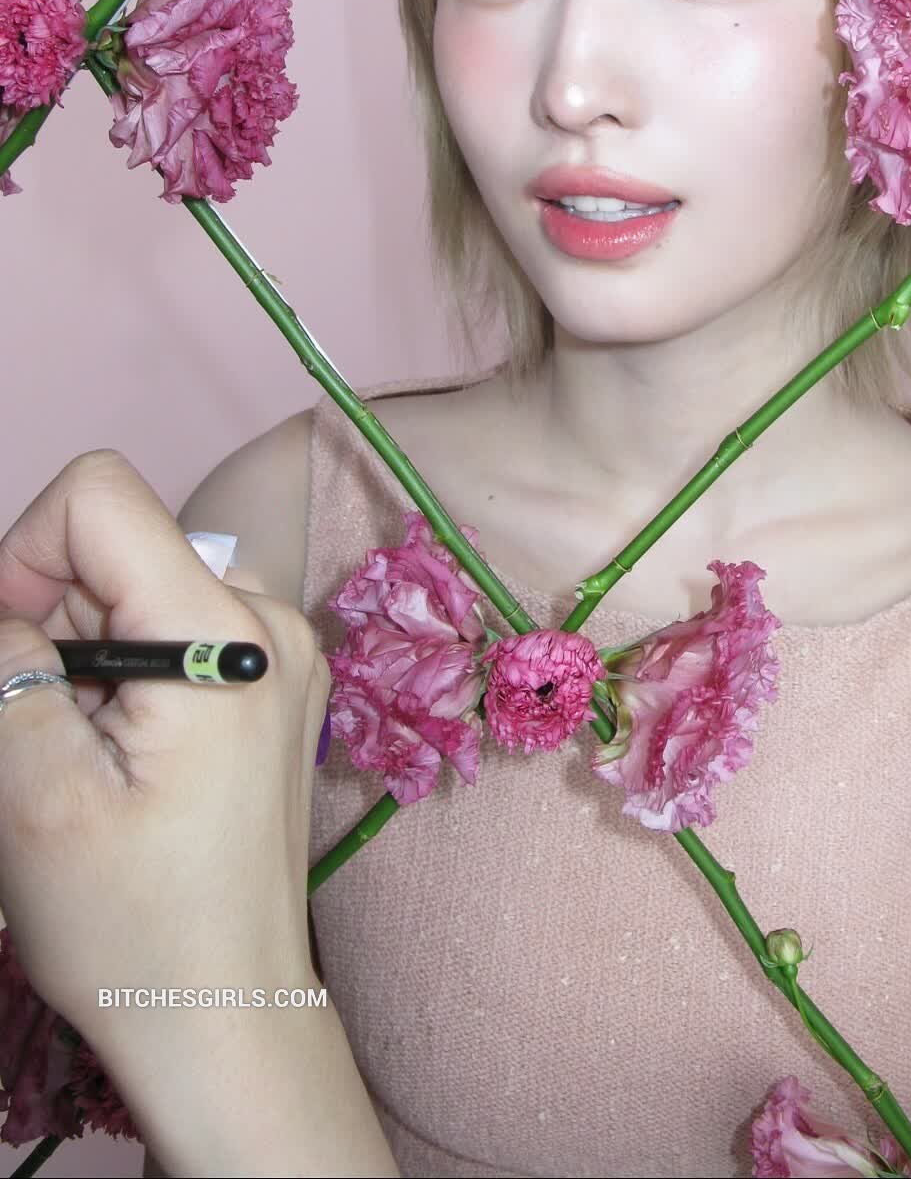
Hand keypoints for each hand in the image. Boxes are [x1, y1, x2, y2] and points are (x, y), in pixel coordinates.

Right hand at [0, 448, 328, 1048]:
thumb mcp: (36, 796)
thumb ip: (7, 670)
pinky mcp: (273, 687)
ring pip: (137, 590)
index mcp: (227, 634)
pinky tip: (119, 759)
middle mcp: (271, 622)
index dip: (22, 553)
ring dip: (82, 653)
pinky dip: (123, 675)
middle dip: (50, 619)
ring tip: (83, 758)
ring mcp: (281, 653)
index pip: (100, 496)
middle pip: (119, 544)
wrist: (226, 1014)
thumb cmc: (135, 927)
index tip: (6, 652)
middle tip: (45, 732)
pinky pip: (174, 632)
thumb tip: (3, 605)